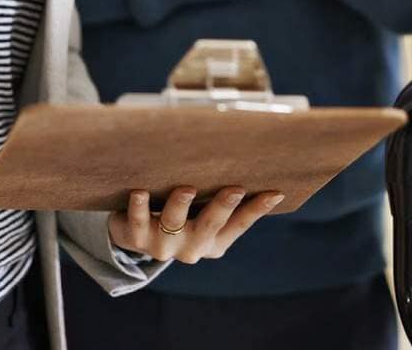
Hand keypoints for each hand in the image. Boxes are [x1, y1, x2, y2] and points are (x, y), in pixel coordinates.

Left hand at [108, 186, 283, 262]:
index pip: (240, 224)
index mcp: (215, 242)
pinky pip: (138, 222)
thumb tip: (255, 163)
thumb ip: (224, 199)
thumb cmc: (180, 214)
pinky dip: (139, 207)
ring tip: (186, 189)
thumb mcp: (204, 212)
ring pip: (174, 223)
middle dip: (223, 207)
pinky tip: (140, 193)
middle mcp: (192, 248)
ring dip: (180, 205)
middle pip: (210, 225)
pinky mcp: (137, 238)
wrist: (135, 233)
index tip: (276, 192)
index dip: (257, 209)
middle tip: (236, 189)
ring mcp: (164, 246)